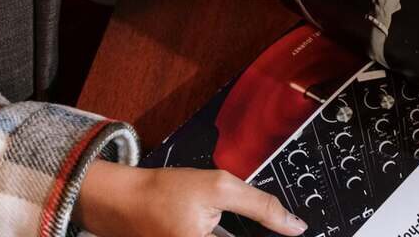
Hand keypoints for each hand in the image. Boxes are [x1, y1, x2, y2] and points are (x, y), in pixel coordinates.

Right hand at [73, 160, 307, 236]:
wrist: (122, 201)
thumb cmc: (167, 192)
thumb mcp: (219, 187)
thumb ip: (260, 207)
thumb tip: (295, 226)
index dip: (273, 233)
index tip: (294, 230)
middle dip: (255, 231)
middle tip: (276, 224)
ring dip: (238, 230)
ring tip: (222, 219)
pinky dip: (223, 233)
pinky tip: (223, 228)